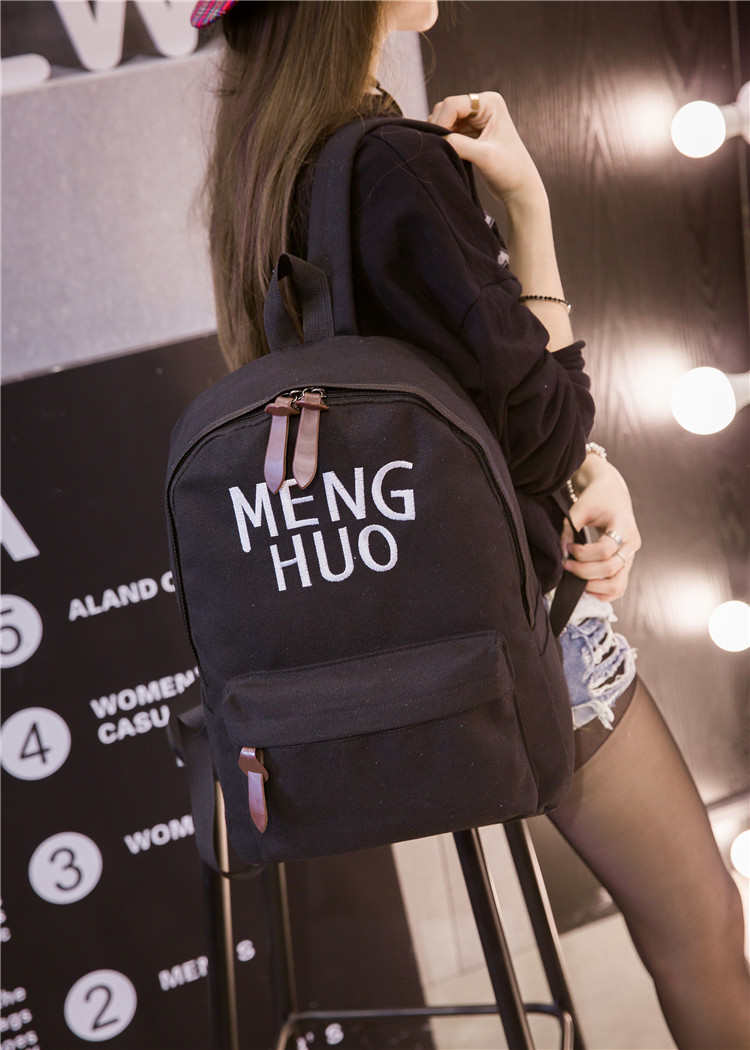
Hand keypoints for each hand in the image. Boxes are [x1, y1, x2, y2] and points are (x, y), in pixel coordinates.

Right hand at [428, 91, 544, 204]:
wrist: (519, 188)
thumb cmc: (509, 171)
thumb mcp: (484, 156)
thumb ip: (458, 144)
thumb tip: (435, 138)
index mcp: (490, 102)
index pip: (452, 104)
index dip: (441, 122)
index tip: (438, 144)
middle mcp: (482, 106)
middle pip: (446, 110)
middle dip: (439, 128)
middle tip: (440, 150)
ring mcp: (475, 119)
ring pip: (444, 121)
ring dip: (440, 136)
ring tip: (446, 153)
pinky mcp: (470, 133)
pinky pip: (447, 132)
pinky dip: (443, 142)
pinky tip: (448, 154)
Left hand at [561, 456, 641, 600]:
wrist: (611, 495)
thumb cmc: (596, 499)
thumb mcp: (580, 508)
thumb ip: (570, 528)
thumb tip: (563, 552)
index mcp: (624, 527)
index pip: (606, 549)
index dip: (584, 553)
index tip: (570, 548)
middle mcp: (631, 544)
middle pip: (612, 569)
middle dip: (585, 571)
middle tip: (567, 566)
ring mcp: (630, 556)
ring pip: (618, 583)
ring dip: (595, 587)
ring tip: (577, 583)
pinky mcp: (625, 564)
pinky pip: (619, 586)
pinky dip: (604, 593)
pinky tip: (587, 590)